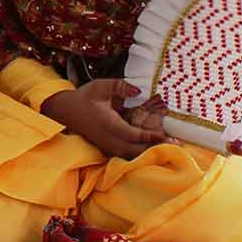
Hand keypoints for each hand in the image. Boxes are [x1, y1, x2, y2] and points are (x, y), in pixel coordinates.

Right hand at [42, 79, 173, 157]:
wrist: (65, 111)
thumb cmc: (84, 97)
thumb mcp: (100, 86)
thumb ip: (119, 86)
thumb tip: (138, 90)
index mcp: (108, 124)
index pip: (134, 134)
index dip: (151, 136)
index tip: (167, 135)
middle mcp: (108, 138)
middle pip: (135, 150)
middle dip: (155, 149)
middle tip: (176, 146)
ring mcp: (106, 145)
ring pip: (130, 155)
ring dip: (148, 154)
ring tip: (167, 150)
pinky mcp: (106, 147)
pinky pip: (124, 154)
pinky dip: (139, 154)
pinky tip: (152, 152)